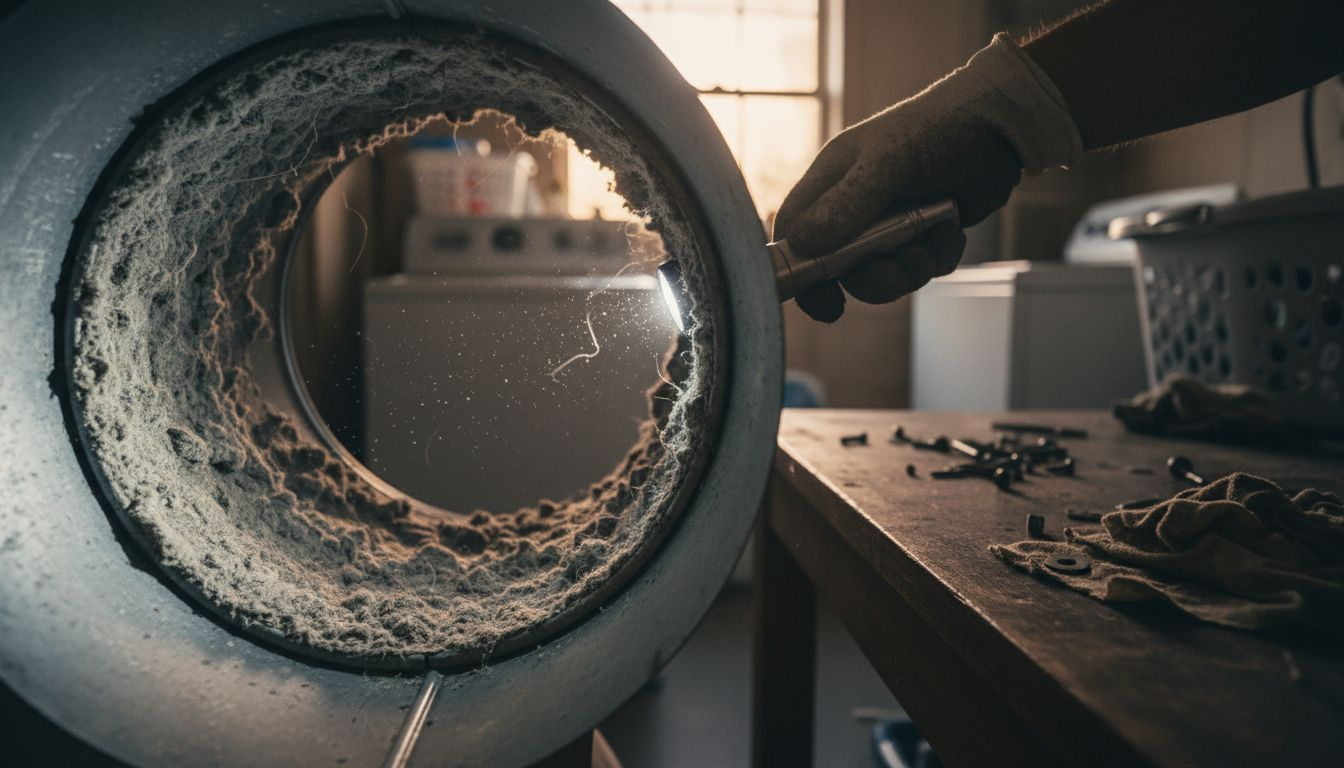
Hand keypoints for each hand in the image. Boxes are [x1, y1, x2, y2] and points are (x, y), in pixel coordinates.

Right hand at [772, 34, 1081, 321]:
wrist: (1000, 124)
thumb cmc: (936, 127)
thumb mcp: (888, 160)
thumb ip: (849, 202)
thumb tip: (803, 242)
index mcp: (830, 184)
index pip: (795, 236)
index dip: (801, 275)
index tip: (825, 302)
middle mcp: (853, 209)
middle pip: (841, 271)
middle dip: (873, 278)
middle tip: (901, 264)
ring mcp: (888, 226)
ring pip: (883, 276)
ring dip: (910, 270)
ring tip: (933, 240)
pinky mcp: (922, 236)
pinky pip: (922, 270)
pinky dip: (939, 256)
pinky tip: (951, 229)